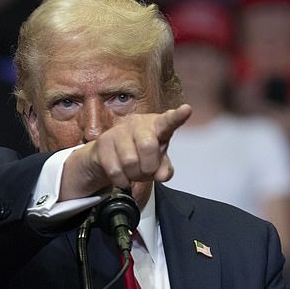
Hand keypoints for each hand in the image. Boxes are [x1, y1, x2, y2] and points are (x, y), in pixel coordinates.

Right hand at [60, 104, 191, 200]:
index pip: (169, 121)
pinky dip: (122, 180)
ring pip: (130, 161)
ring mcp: (119, 131)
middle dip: (148, 166)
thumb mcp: (157, 161)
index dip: (178, 116)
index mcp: (157, 126)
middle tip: (146, 170)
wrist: (107, 155)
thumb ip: (165, 168)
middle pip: (148, 146)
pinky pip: (115, 170)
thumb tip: (162, 175)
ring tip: (132, 172)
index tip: (186, 110)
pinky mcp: (103, 143)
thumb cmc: (138, 153)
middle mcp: (138, 124)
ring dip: (133, 175)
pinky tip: (122, 176)